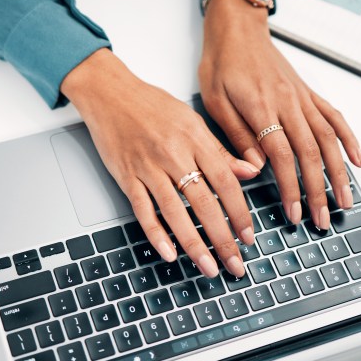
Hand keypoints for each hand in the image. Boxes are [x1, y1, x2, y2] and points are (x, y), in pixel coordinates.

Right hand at [60, 48, 259, 277]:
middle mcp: (174, 154)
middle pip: (205, 203)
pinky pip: (142, 210)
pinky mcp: (126, 176)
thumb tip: (250, 172)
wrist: (110, 92)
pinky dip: (156, 233)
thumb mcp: (192, 121)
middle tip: (235, 264)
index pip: (226, 182)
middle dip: (223, 238)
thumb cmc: (151, 104)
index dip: (240, 212)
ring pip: (176, 212)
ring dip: (194, 244)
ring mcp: (148, 166)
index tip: (249, 236)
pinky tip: (169, 253)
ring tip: (208, 267)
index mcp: (195, 139)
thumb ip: (220, 150)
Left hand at [199, 0, 360, 229]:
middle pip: (311, 153)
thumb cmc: (221, 63)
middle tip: (322, 219)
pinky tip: (359, 160)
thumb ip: (237, 134)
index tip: (295, 212)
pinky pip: (334, 117)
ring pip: (329, 139)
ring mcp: (302, 98)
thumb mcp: (214, 100)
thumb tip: (256, 168)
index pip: (282, 156)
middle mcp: (288, 103)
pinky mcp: (308, 93)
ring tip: (346, 201)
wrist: (237, 28)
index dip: (291, 187)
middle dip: (319, 190)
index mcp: (262, 107)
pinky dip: (349, 139)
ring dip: (339, 173)